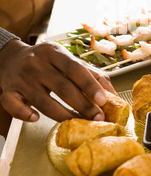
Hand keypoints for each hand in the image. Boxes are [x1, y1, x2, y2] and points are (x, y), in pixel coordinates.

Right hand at [0, 39, 116, 122]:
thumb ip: (91, 75)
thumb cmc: (48, 62)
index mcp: (55, 52)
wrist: (12, 58)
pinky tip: (36, 118)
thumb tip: (115, 96)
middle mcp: (37, 64)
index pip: (75, 69)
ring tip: (78, 122)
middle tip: (97, 119)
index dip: (90, 85)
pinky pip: (14, 106)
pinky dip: (25, 114)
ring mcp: (22, 79)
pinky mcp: (8, 92)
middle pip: (62, 87)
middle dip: (82, 106)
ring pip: (43, 102)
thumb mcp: (68, 60)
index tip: (102, 101)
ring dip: (63, 116)